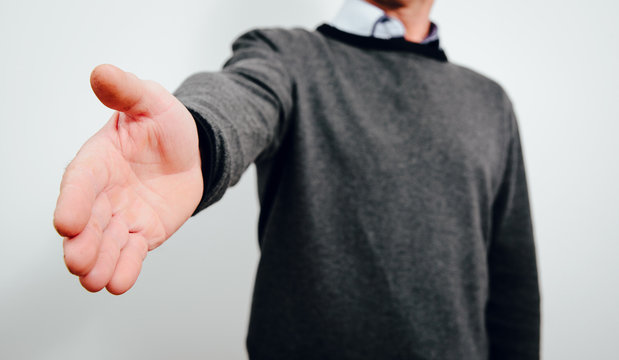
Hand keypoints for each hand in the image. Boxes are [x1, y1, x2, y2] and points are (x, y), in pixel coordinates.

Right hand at [54, 64, 202, 293]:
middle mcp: (102, 194)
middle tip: (78, 262)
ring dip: (99, 262)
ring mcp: (121, 217)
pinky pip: (131, 254)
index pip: (79, 183)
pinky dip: (125, 268)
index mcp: (98, 161)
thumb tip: (101, 71)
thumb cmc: (164, 126)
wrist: (190, 152)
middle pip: (87, 221)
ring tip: (94, 281)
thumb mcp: (150, 101)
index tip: (65, 224)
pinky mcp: (141, 234)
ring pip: (105, 243)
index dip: (71, 202)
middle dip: (81, 242)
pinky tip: (119, 284)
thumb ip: (126, 90)